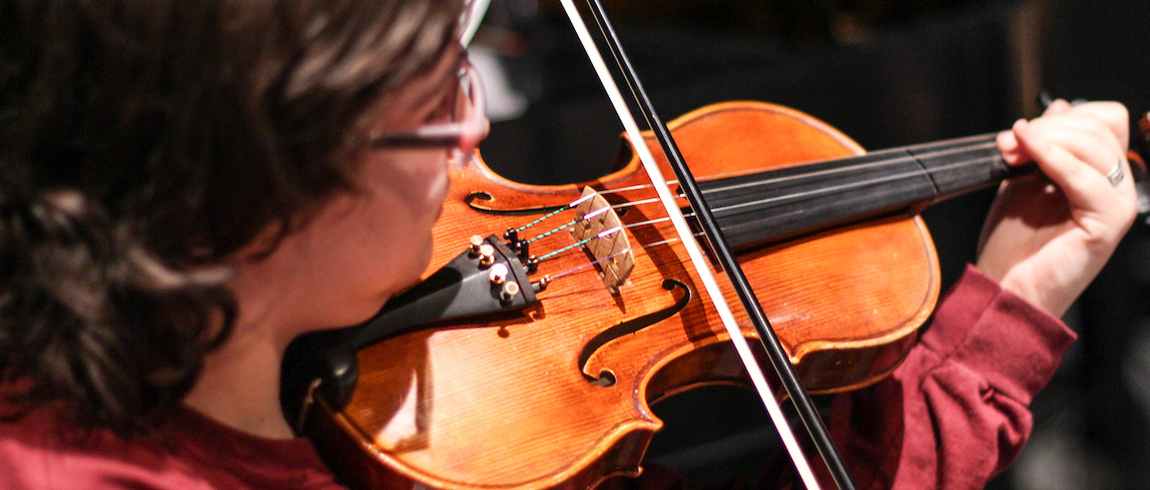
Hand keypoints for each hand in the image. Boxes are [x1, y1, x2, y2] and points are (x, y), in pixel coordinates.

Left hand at [976, 100, 1137, 316]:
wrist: (1005, 285)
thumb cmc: (1014, 242)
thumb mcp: (1024, 180)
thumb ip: (1041, 146)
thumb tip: (1058, 107)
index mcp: (1100, 175)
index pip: (1104, 120)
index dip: (1062, 118)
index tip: (1017, 132)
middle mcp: (1116, 187)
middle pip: (1100, 126)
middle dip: (1049, 127)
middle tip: (1007, 142)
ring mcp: (1117, 204)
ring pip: (1095, 144)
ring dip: (1046, 139)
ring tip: (1009, 151)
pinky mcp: (1109, 222)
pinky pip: (1085, 176)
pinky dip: (1052, 157)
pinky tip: (1024, 150)